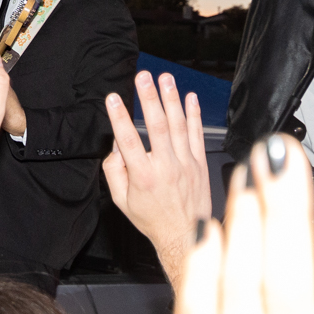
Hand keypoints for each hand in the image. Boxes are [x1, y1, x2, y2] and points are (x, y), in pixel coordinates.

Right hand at [102, 72, 212, 288]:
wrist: (185, 235)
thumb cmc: (152, 219)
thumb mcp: (121, 201)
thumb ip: (114, 172)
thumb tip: (115, 147)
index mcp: (143, 177)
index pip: (128, 141)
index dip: (119, 117)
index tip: (113, 98)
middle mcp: (166, 168)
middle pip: (157, 127)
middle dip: (149, 98)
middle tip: (143, 77)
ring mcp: (186, 164)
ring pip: (179, 126)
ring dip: (172, 99)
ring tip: (166, 78)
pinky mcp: (200, 164)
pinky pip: (197, 135)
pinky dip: (194, 115)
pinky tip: (190, 97)